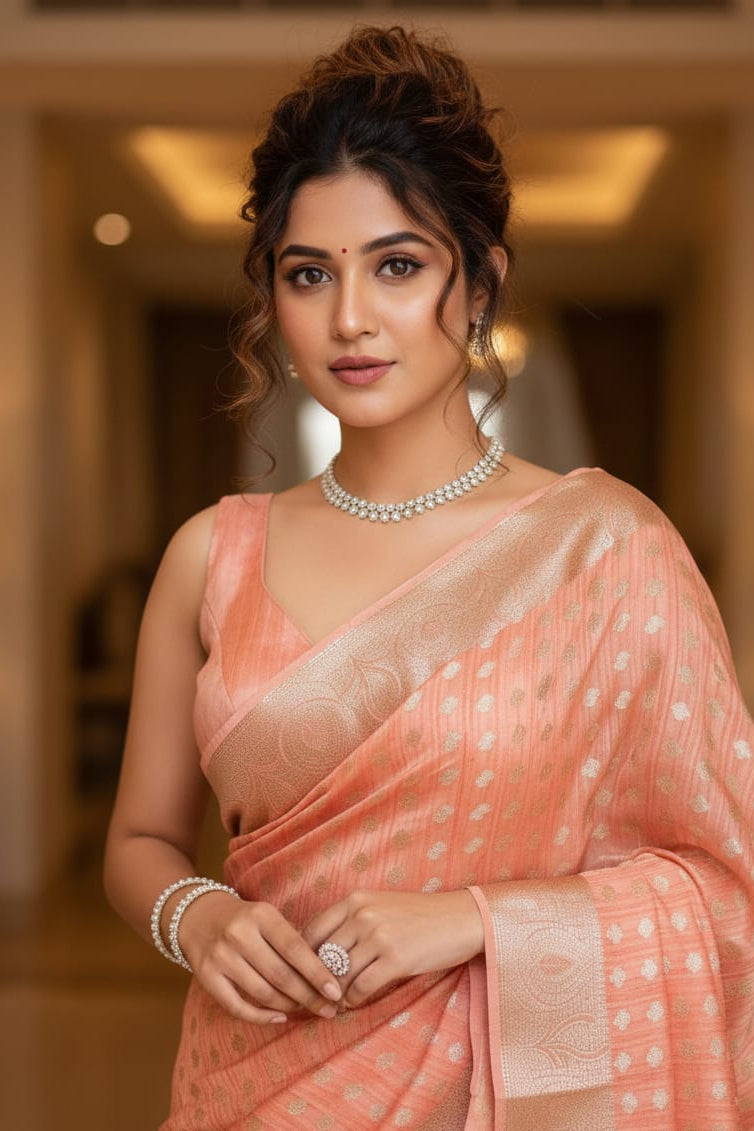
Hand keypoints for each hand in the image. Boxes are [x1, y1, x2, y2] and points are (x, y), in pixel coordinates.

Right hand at [178, 891, 342, 1024]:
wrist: (198, 917)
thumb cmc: (246, 920)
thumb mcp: (268, 917)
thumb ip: (292, 940)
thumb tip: (326, 975)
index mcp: (261, 915)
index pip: (295, 947)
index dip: (317, 972)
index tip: (336, 992)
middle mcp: (239, 935)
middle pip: (281, 975)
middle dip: (308, 996)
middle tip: (329, 1011)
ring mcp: (221, 957)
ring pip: (262, 993)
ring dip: (289, 1006)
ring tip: (306, 1010)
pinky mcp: (207, 977)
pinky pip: (237, 1007)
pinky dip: (261, 1017)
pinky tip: (280, 1017)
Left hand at [303, 889, 483, 1008]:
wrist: (460, 919)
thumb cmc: (418, 916)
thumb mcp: (380, 907)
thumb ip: (350, 923)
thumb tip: (319, 955)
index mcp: (355, 899)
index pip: (312, 931)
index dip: (303, 958)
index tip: (303, 975)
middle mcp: (363, 914)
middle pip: (323, 956)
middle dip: (316, 981)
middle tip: (314, 998)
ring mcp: (379, 935)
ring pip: (339, 975)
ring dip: (334, 994)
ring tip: (333, 1003)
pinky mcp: (396, 958)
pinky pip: (361, 987)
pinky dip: (354, 1000)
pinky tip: (355, 1002)